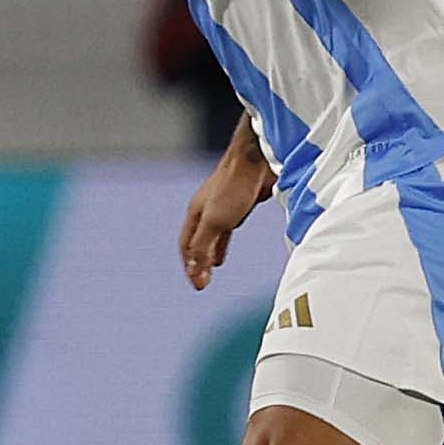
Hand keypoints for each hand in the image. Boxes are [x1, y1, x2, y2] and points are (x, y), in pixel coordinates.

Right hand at [180, 148, 274, 288]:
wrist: (257, 159)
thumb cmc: (235, 187)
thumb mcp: (216, 221)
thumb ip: (204, 246)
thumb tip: (194, 271)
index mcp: (195, 213)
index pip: (186, 246)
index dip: (190, 266)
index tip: (198, 285)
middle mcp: (204, 210)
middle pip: (196, 242)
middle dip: (197, 262)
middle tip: (202, 283)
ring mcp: (221, 207)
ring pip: (210, 237)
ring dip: (208, 255)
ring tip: (210, 270)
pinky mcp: (239, 204)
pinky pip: (225, 230)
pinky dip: (222, 245)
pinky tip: (224, 254)